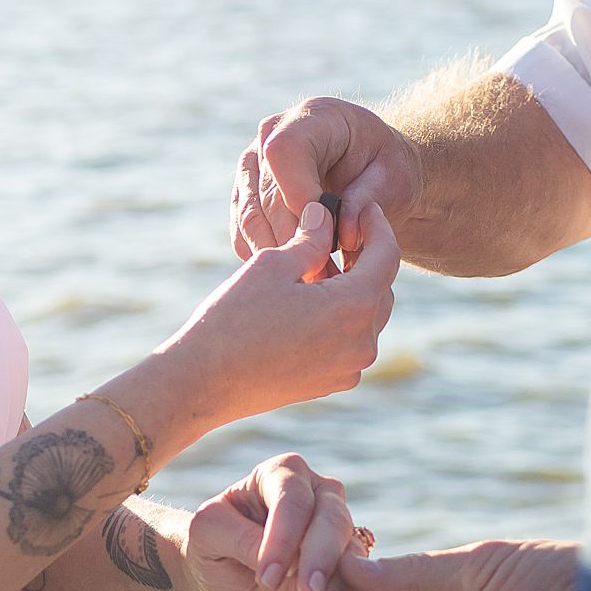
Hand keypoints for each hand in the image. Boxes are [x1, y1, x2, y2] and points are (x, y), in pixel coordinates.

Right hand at [164, 201, 398, 428]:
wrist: (203, 383)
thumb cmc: (233, 320)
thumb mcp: (272, 265)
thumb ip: (311, 238)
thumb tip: (326, 216)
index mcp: (353, 308)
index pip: (387, 256)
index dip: (377, 225)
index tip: (363, 207)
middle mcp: (361, 343)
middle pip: (381, 288)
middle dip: (365, 258)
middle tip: (338, 234)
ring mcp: (348, 369)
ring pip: (366, 316)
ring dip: (351, 288)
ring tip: (316, 267)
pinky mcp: (331, 383)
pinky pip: (349, 341)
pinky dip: (339, 317)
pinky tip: (307, 302)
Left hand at [186, 453, 380, 590]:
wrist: (222, 580)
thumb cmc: (212, 544)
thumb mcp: (207, 532)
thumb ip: (238, 536)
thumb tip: (272, 555)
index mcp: (283, 474)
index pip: (293, 498)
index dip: (284, 536)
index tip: (266, 576)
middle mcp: (318, 495)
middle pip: (333, 518)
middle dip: (321, 557)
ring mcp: (336, 532)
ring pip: (352, 551)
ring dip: (338, 584)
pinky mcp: (345, 570)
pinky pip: (360, 583)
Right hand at [232, 97, 423, 262]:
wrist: (370, 172)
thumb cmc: (386, 169)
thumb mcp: (394, 177)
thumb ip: (367, 200)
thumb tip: (343, 235)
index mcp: (313, 118)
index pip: (284, 151)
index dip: (298, 194)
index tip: (326, 231)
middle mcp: (272, 136)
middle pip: (265, 194)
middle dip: (295, 239)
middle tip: (326, 276)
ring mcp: (253, 166)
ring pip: (250, 219)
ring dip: (282, 255)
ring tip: (316, 281)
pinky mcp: (244, 197)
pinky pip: (243, 235)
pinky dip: (269, 260)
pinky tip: (300, 272)